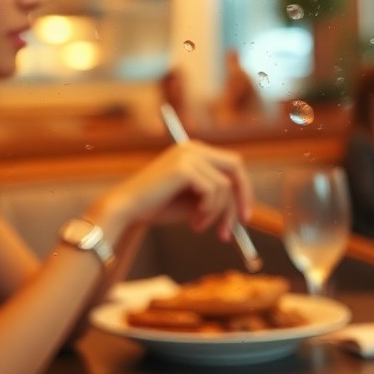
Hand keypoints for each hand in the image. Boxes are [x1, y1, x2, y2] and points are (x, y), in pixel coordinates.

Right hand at [94, 142, 251, 241]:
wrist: (128, 209)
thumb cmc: (158, 207)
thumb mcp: (193, 201)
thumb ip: (215, 198)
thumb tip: (242, 210)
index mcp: (195, 151)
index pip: (232, 164)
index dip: (242, 190)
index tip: (245, 217)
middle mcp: (193, 147)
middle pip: (236, 167)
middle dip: (241, 197)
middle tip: (241, 225)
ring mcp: (189, 155)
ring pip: (224, 186)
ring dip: (216, 213)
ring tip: (198, 226)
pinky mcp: (184, 167)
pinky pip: (213, 192)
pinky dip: (208, 212)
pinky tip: (192, 221)